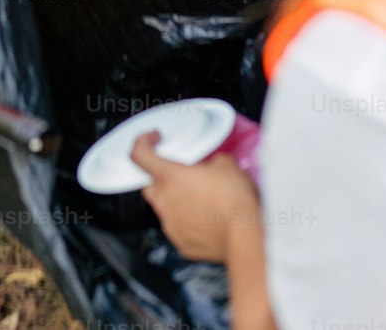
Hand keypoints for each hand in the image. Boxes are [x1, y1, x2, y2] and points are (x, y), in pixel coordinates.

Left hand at [132, 131, 260, 262]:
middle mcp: (164, 203)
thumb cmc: (235, 199)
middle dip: (161, 179)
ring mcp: (171, 227)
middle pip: (149, 186)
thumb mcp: (226, 164)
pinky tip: (208, 221)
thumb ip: (211, 162)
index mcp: (168, 177)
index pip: (139, 155)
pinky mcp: (183, 246)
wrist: (247, 237)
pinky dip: (189, 224)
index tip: (153, 139)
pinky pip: (180, 230)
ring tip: (202, 201)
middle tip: (183, 176)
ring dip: (177, 203)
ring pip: (165, 210)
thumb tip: (214, 167)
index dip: (143, 143)